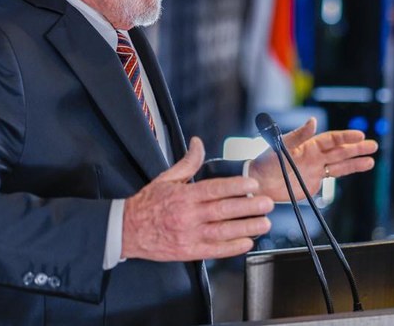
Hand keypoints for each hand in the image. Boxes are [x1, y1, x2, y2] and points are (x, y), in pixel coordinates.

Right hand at [122, 137, 273, 260]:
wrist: (126, 230)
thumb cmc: (148, 204)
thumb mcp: (166, 178)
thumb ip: (188, 162)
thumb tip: (198, 143)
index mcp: (184, 195)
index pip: (215, 189)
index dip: (236, 186)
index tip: (253, 184)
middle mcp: (188, 215)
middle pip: (223, 210)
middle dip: (248, 207)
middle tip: (267, 203)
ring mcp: (189, 235)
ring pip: (222, 231)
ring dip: (246, 227)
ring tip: (264, 223)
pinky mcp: (188, 251)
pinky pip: (214, 250)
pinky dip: (232, 248)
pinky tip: (247, 242)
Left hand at [249, 118, 377, 201]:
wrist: (258, 183)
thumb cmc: (265, 161)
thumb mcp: (281, 146)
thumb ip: (298, 135)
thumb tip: (313, 121)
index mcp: (308, 145)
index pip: (332, 139)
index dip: (346, 137)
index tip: (360, 136)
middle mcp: (314, 155)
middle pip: (340, 150)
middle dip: (356, 148)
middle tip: (373, 146)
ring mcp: (315, 168)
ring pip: (340, 163)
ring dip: (355, 161)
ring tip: (371, 160)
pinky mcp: (313, 182)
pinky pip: (333, 176)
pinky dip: (346, 172)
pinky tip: (358, 168)